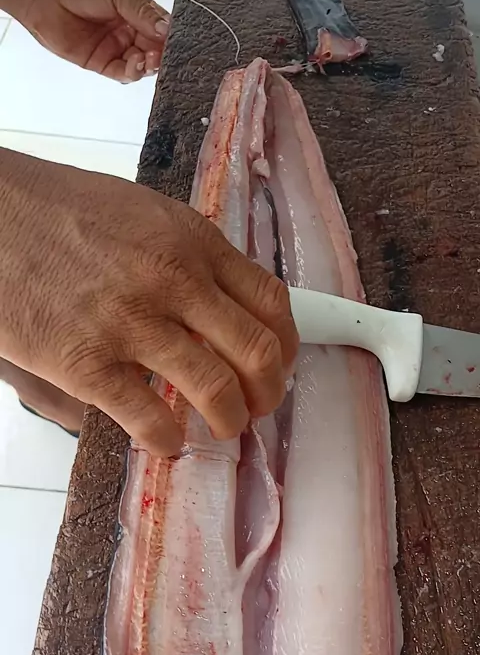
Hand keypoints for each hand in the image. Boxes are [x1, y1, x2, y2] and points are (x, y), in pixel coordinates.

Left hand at [0, 0, 168, 80]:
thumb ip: (142, 13)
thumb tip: (167, 30)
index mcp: (136, 10)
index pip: (160, 29)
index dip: (169, 38)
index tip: (175, 43)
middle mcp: (128, 30)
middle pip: (153, 51)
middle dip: (160, 56)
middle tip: (161, 54)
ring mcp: (115, 48)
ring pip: (140, 66)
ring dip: (148, 66)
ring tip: (147, 59)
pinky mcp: (101, 63)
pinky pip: (122, 74)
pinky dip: (132, 72)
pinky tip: (135, 64)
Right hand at [0, 149, 298, 455]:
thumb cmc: (59, 212)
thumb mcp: (144, 215)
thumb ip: (188, 258)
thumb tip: (219, 311)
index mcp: (193, 242)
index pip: (271, 302)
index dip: (287, 346)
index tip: (279, 366)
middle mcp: (175, 281)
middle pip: (258, 352)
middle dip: (268, 393)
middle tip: (257, 408)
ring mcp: (133, 324)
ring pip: (216, 390)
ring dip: (229, 421)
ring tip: (221, 429)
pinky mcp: (88, 363)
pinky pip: (150, 417)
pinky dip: (168, 440)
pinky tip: (166, 442)